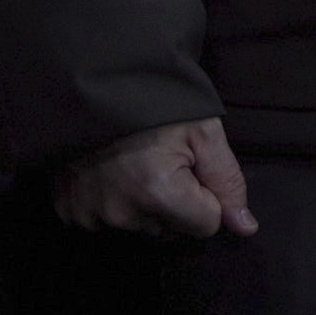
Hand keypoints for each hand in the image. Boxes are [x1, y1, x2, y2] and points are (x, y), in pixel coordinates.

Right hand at [52, 118, 255, 238]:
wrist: (95, 84)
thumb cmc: (153, 103)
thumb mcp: (203, 130)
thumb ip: (227, 180)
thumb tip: (245, 227)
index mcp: (158, 192)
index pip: (206, 225)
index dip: (207, 197)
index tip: (192, 167)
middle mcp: (121, 212)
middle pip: (171, 231)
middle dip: (176, 203)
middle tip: (162, 161)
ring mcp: (90, 214)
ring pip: (141, 227)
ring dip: (144, 204)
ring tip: (135, 164)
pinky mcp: (70, 211)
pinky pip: (105, 222)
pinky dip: (113, 202)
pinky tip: (112, 173)